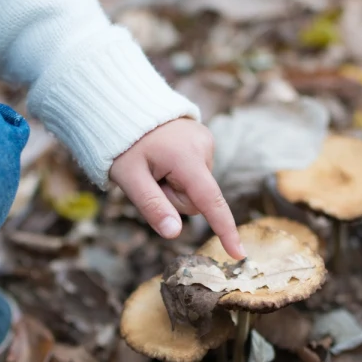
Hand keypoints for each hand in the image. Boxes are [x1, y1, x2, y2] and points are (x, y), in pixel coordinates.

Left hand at [109, 119, 244, 259]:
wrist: (126, 107)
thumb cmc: (123, 144)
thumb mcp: (129, 178)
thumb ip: (152, 206)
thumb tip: (174, 234)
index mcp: (186, 157)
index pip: (210, 201)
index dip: (224, 230)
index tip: (238, 254)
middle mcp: (204, 147)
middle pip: (196, 199)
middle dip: (173, 197)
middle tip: (149, 178)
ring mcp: (206, 142)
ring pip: (195, 188)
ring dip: (174, 185)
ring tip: (154, 164)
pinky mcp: (204, 141)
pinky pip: (195, 174)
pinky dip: (178, 173)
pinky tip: (163, 158)